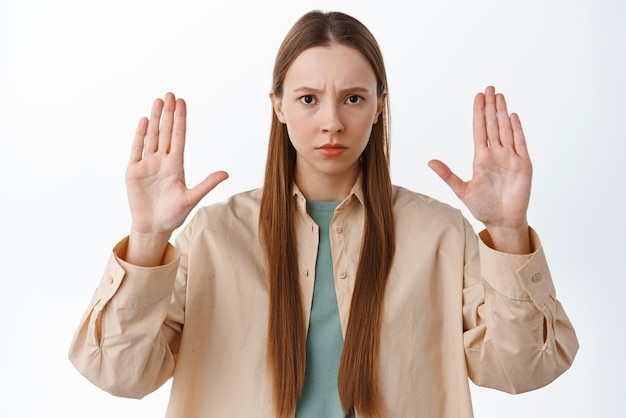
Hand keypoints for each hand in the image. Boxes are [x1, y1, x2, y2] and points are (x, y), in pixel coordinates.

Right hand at [125, 93, 227, 263]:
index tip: (182, 102)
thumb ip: (207, 184)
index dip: (180, 120)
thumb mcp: (192, 199)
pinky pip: (137, 149)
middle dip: (168, 113)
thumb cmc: (173, 215)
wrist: (153, 228)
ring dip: (155, 119)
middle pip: (165, 132)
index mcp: (176, 166)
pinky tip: (144, 121)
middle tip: (170, 94)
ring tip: (158, 101)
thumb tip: (226, 173)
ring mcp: (147, 165)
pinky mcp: (133, 171)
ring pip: (152, 137)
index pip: (179, 137)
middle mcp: (162, 161)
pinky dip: (140, 135)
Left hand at [428, 86, 531, 252]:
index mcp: (481, 158)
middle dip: (491, 106)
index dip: (479, 113)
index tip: (478, 96)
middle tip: (489, 88)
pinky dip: (517, 130)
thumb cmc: (483, 207)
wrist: (502, 221)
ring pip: (506, 130)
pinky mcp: (523, 166)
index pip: (479, 129)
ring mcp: (510, 158)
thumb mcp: (462, 190)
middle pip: (493, 125)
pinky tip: (513, 116)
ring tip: (500, 96)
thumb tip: (429, 161)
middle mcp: (496, 155)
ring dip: (503, 113)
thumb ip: (447, 175)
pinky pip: (520, 143)